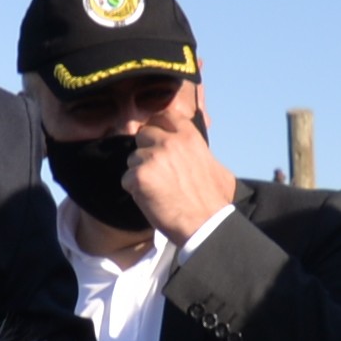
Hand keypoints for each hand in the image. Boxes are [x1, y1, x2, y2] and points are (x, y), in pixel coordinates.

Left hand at [119, 96, 239, 243]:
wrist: (206, 224)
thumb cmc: (213, 200)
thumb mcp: (215, 166)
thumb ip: (199, 150)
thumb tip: (193, 147)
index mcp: (189, 136)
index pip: (164, 116)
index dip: (158, 128)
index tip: (158, 140)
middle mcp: (170, 142)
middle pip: (143, 135)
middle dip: (147, 151)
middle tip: (158, 172)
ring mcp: (153, 157)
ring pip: (133, 158)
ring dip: (140, 173)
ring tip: (158, 189)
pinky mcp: (139, 176)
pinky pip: (126, 178)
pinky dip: (134, 191)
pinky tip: (151, 199)